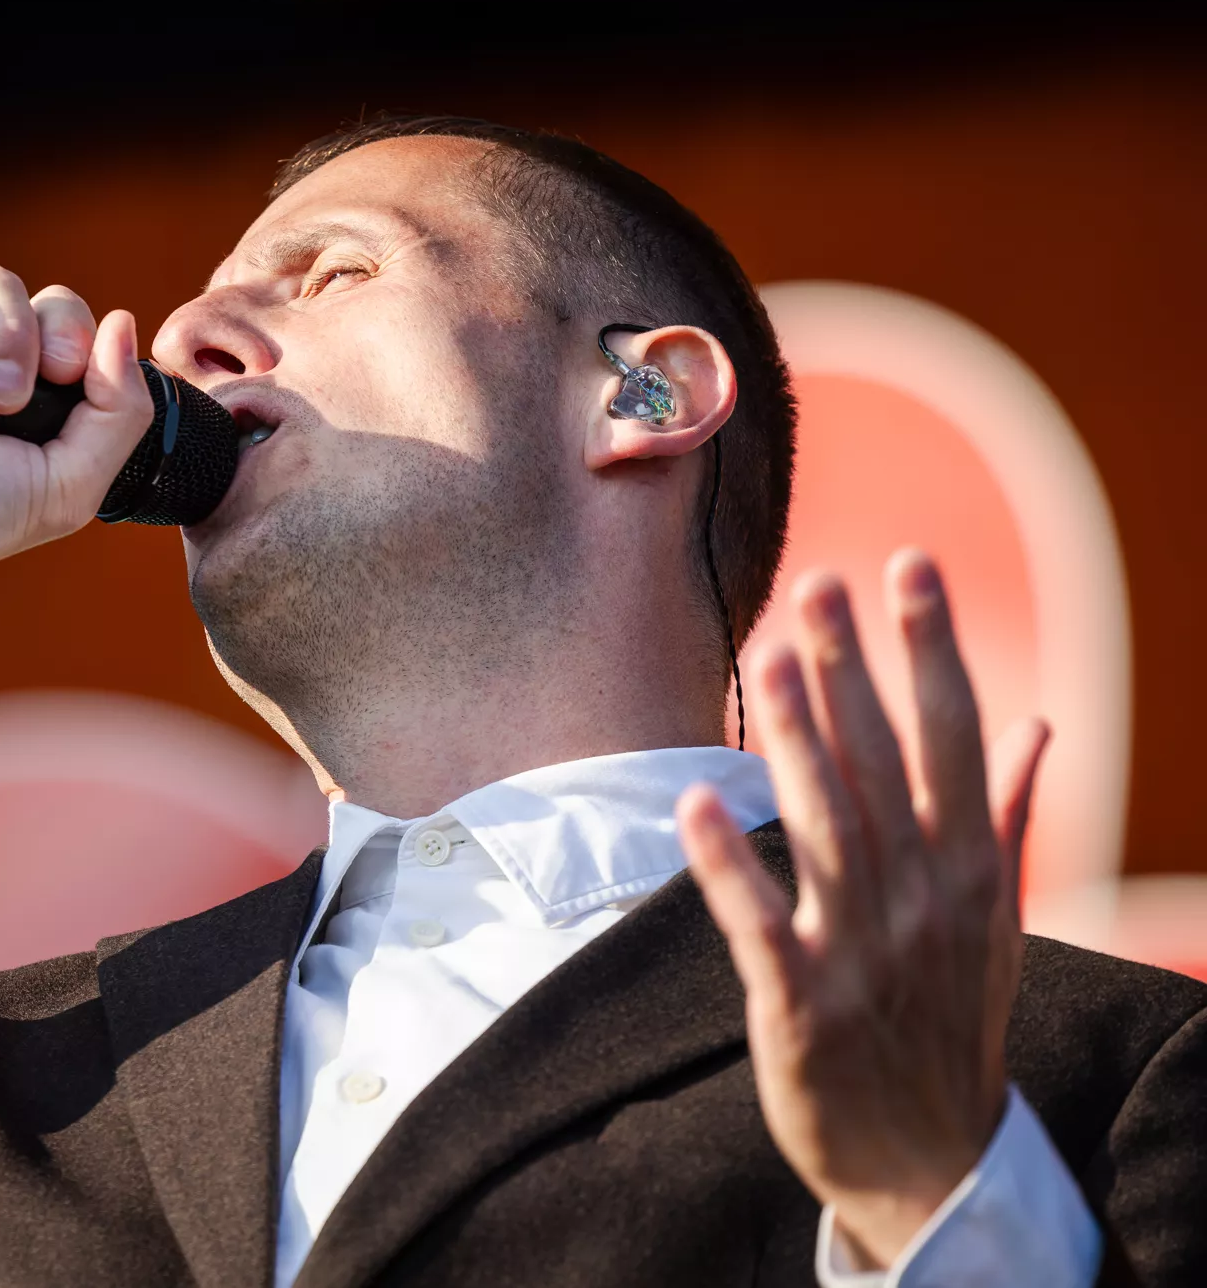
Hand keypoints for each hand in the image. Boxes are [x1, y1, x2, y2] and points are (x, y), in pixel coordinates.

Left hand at [677, 549, 1049, 1268]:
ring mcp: (863, 953)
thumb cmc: (949, 1023)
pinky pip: (760, 926)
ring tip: (767, 656)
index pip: (952, 737)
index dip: (931, 649)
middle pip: (884, 766)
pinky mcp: (802, 1006)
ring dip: (796, 741)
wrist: (929, 1163)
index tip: (909, 564)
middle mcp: (922, 900)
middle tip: (820, 583)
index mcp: (968, 870)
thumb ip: (1005, 817)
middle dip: (853, 672)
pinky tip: (693, 804)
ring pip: (828, 828)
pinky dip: (729, 868)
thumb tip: (1036, 724)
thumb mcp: (993, 920)